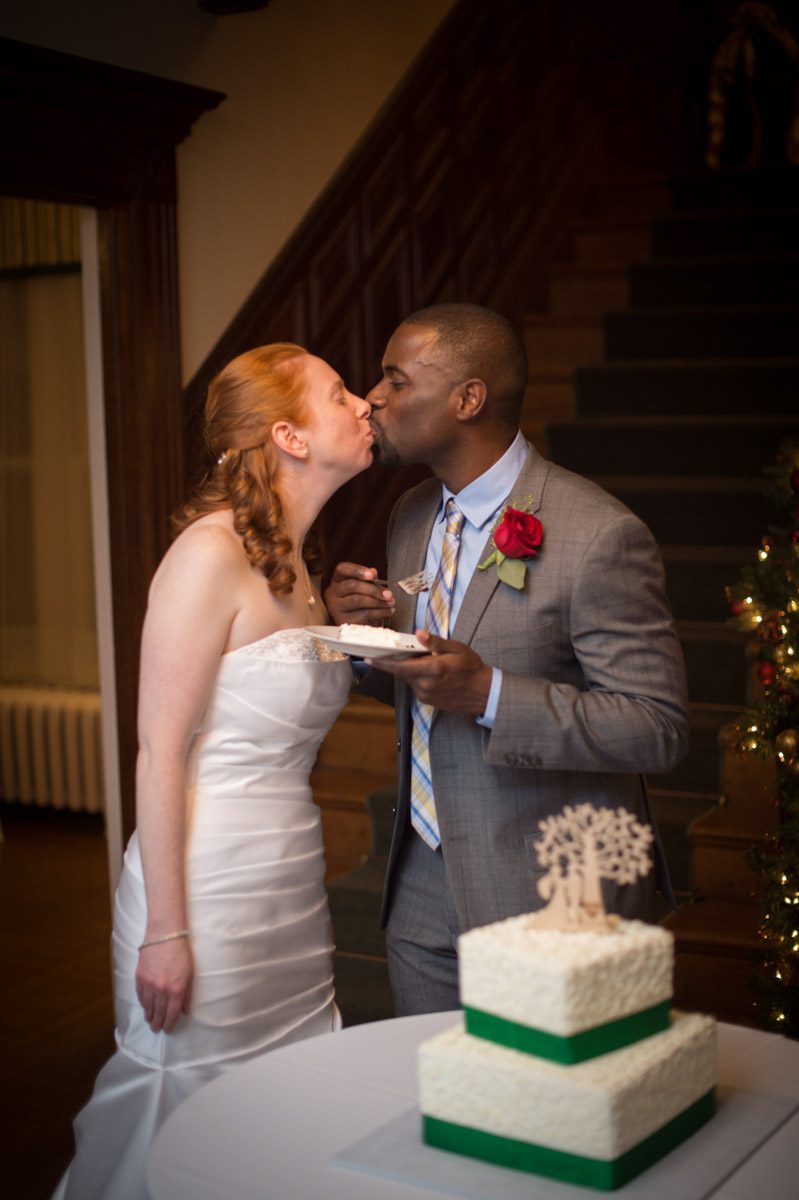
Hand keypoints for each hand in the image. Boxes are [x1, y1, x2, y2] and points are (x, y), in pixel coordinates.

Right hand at [135, 938, 192, 1032]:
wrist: (165, 935)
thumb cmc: (181, 953)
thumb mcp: (190, 974)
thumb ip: (187, 995)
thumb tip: (185, 1012)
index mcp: (176, 990)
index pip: (172, 1014)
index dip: (169, 1024)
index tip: (168, 1030)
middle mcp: (161, 990)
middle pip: (158, 1013)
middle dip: (158, 1023)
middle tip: (157, 1029)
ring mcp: (149, 984)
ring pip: (147, 1007)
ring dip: (149, 1016)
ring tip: (150, 1021)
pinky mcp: (139, 978)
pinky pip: (140, 996)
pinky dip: (143, 1004)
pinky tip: (145, 1007)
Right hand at [324, 563, 394, 624]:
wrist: (356, 623)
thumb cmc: (359, 600)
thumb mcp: (364, 587)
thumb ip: (369, 579)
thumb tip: (373, 572)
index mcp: (338, 579)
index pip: (342, 569)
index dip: (357, 570)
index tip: (372, 575)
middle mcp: (333, 592)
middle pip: (352, 585)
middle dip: (373, 589)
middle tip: (388, 593)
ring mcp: (336, 607)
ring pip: (358, 600)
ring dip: (378, 601)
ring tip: (391, 602)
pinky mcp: (343, 620)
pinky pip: (363, 614)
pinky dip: (379, 612)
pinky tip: (388, 611)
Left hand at [370, 631, 491, 714]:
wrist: (483, 693)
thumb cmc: (472, 668)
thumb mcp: (457, 649)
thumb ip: (436, 642)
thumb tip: (419, 634)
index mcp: (432, 669)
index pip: (400, 667)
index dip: (382, 663)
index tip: (368, 658)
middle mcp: (426, 684)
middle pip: (403, 672)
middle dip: (402, 661)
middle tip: (407, 651)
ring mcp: (426, 695)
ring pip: (410, 679)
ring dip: (412, 670)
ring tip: (426, 661)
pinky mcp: (427, 701)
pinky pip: (416, 686)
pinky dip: (418, 678)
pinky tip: (431, 673)